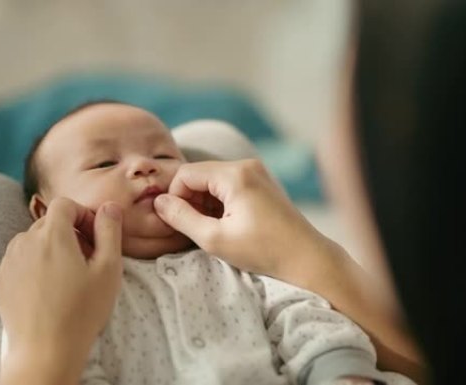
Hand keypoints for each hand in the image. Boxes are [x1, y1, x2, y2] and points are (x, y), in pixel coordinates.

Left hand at [0, 198, 122, 383]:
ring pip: (32, 242)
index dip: (82, 215)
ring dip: (50, 249)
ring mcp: (7, 262)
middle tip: (86, 260)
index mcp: (52, 235)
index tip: (94, 236)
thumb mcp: (108, 269)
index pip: (64, 204)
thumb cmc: (81, 312)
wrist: (45, 352)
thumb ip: (110, 230)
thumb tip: (109, 206)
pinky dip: (33, 267)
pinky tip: (47, 291)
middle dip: (68, 233)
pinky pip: (18, 262)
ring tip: (66, 278)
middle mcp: (24, 241)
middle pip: (48, 223)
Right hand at [153, 159, 332, 278]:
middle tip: (196, 229)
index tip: (179, 223)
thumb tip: (158, 203)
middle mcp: (246, 165)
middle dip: (190, 200)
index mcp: (235, 174)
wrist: (307, 257)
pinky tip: (226, 225)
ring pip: (212, 180)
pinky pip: (227, 185)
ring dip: (204, 203)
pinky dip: (219, 202)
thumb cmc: (263, 251)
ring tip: (213, 230)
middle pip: (199, 174)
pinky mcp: (261, 182)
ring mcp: (256, 172)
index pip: (185, 174)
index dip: (175, 198)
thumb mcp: (215, 239)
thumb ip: (182, 218)